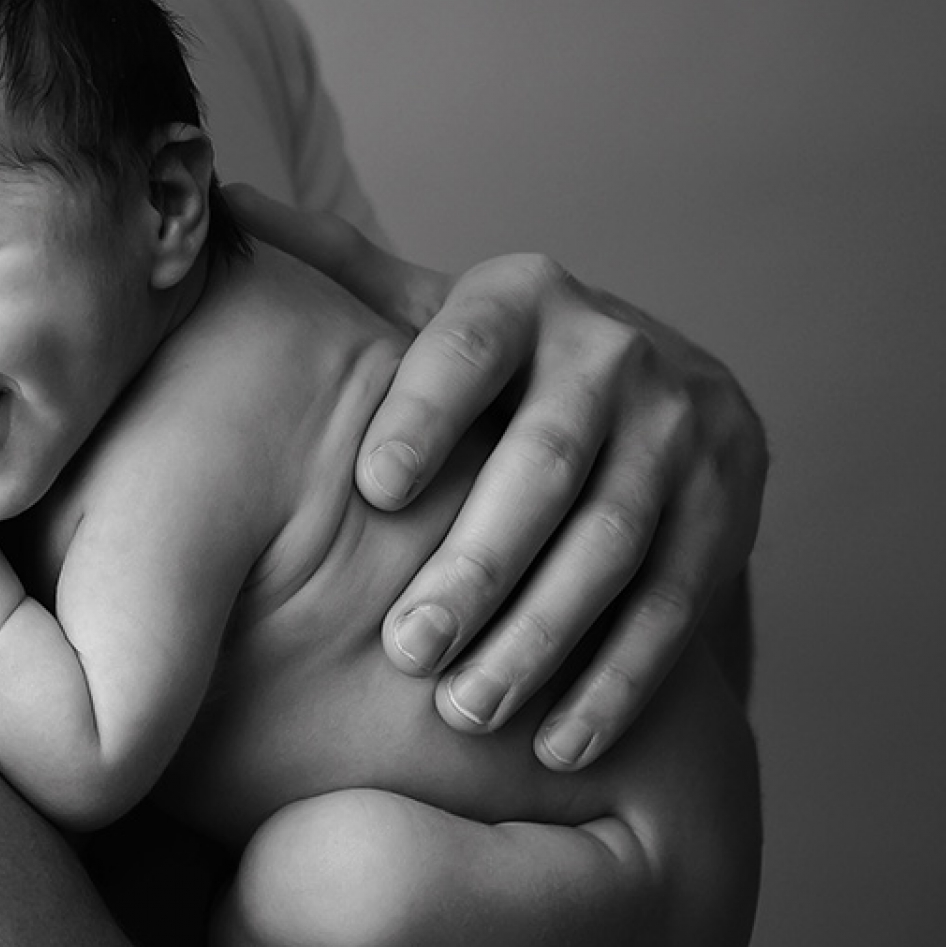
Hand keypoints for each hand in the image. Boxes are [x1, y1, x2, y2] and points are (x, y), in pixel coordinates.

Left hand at [227, 187, 765, 769]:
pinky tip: (558, 743)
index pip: (469, 347)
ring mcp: (680, 431)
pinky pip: (676, 601)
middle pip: (545, 462)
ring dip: (545, 634)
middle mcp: (611, 353)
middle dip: (479, 559)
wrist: (658, 386)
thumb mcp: (426, 310)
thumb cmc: (492, 364)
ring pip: (614, 542)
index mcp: (522, 297)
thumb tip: (219, 203)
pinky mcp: (727, 508)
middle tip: (406, 647)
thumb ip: (336, 271)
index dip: (425, 412)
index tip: (373, 487)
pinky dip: (618, 677)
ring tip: (466, 709)